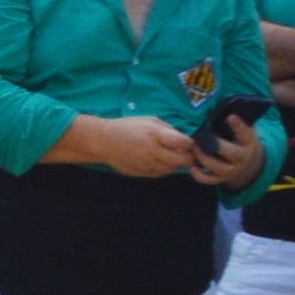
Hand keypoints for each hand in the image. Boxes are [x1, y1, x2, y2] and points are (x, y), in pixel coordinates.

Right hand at [67, 113, 198, 176]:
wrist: (103, 141)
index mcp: (156, 135)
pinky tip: (160, 161)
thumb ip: (168, 129)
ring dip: (176, 163)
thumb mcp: (149, 120)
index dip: (190, 143)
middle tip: (186, 153)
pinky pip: (162, 173)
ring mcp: (148, 164)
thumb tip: (184, 139)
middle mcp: (153, 151)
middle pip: (183, 160)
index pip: (184, 143)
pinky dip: (165, 168)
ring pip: (174, 169)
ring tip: (170, 155)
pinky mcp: (143, 173)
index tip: (188, 142)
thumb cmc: (127, 127)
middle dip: (189, 157)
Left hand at [188, 120, 267, 193]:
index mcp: (249, 142)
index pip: (245, 133)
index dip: (238, 125)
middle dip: (215, 144)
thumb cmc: (242, 139)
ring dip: (203, 157)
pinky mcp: (221, 179)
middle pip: (229, 152)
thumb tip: (231, 102)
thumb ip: (241, 118)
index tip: (230, 116)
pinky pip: (209, 179)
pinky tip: (192, 165)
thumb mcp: (246, 129)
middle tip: (201, 136)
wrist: (250, 163)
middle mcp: (242, 157)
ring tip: (194, 147)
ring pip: (216, 166)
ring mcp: (231, 170)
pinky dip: (199, 174)